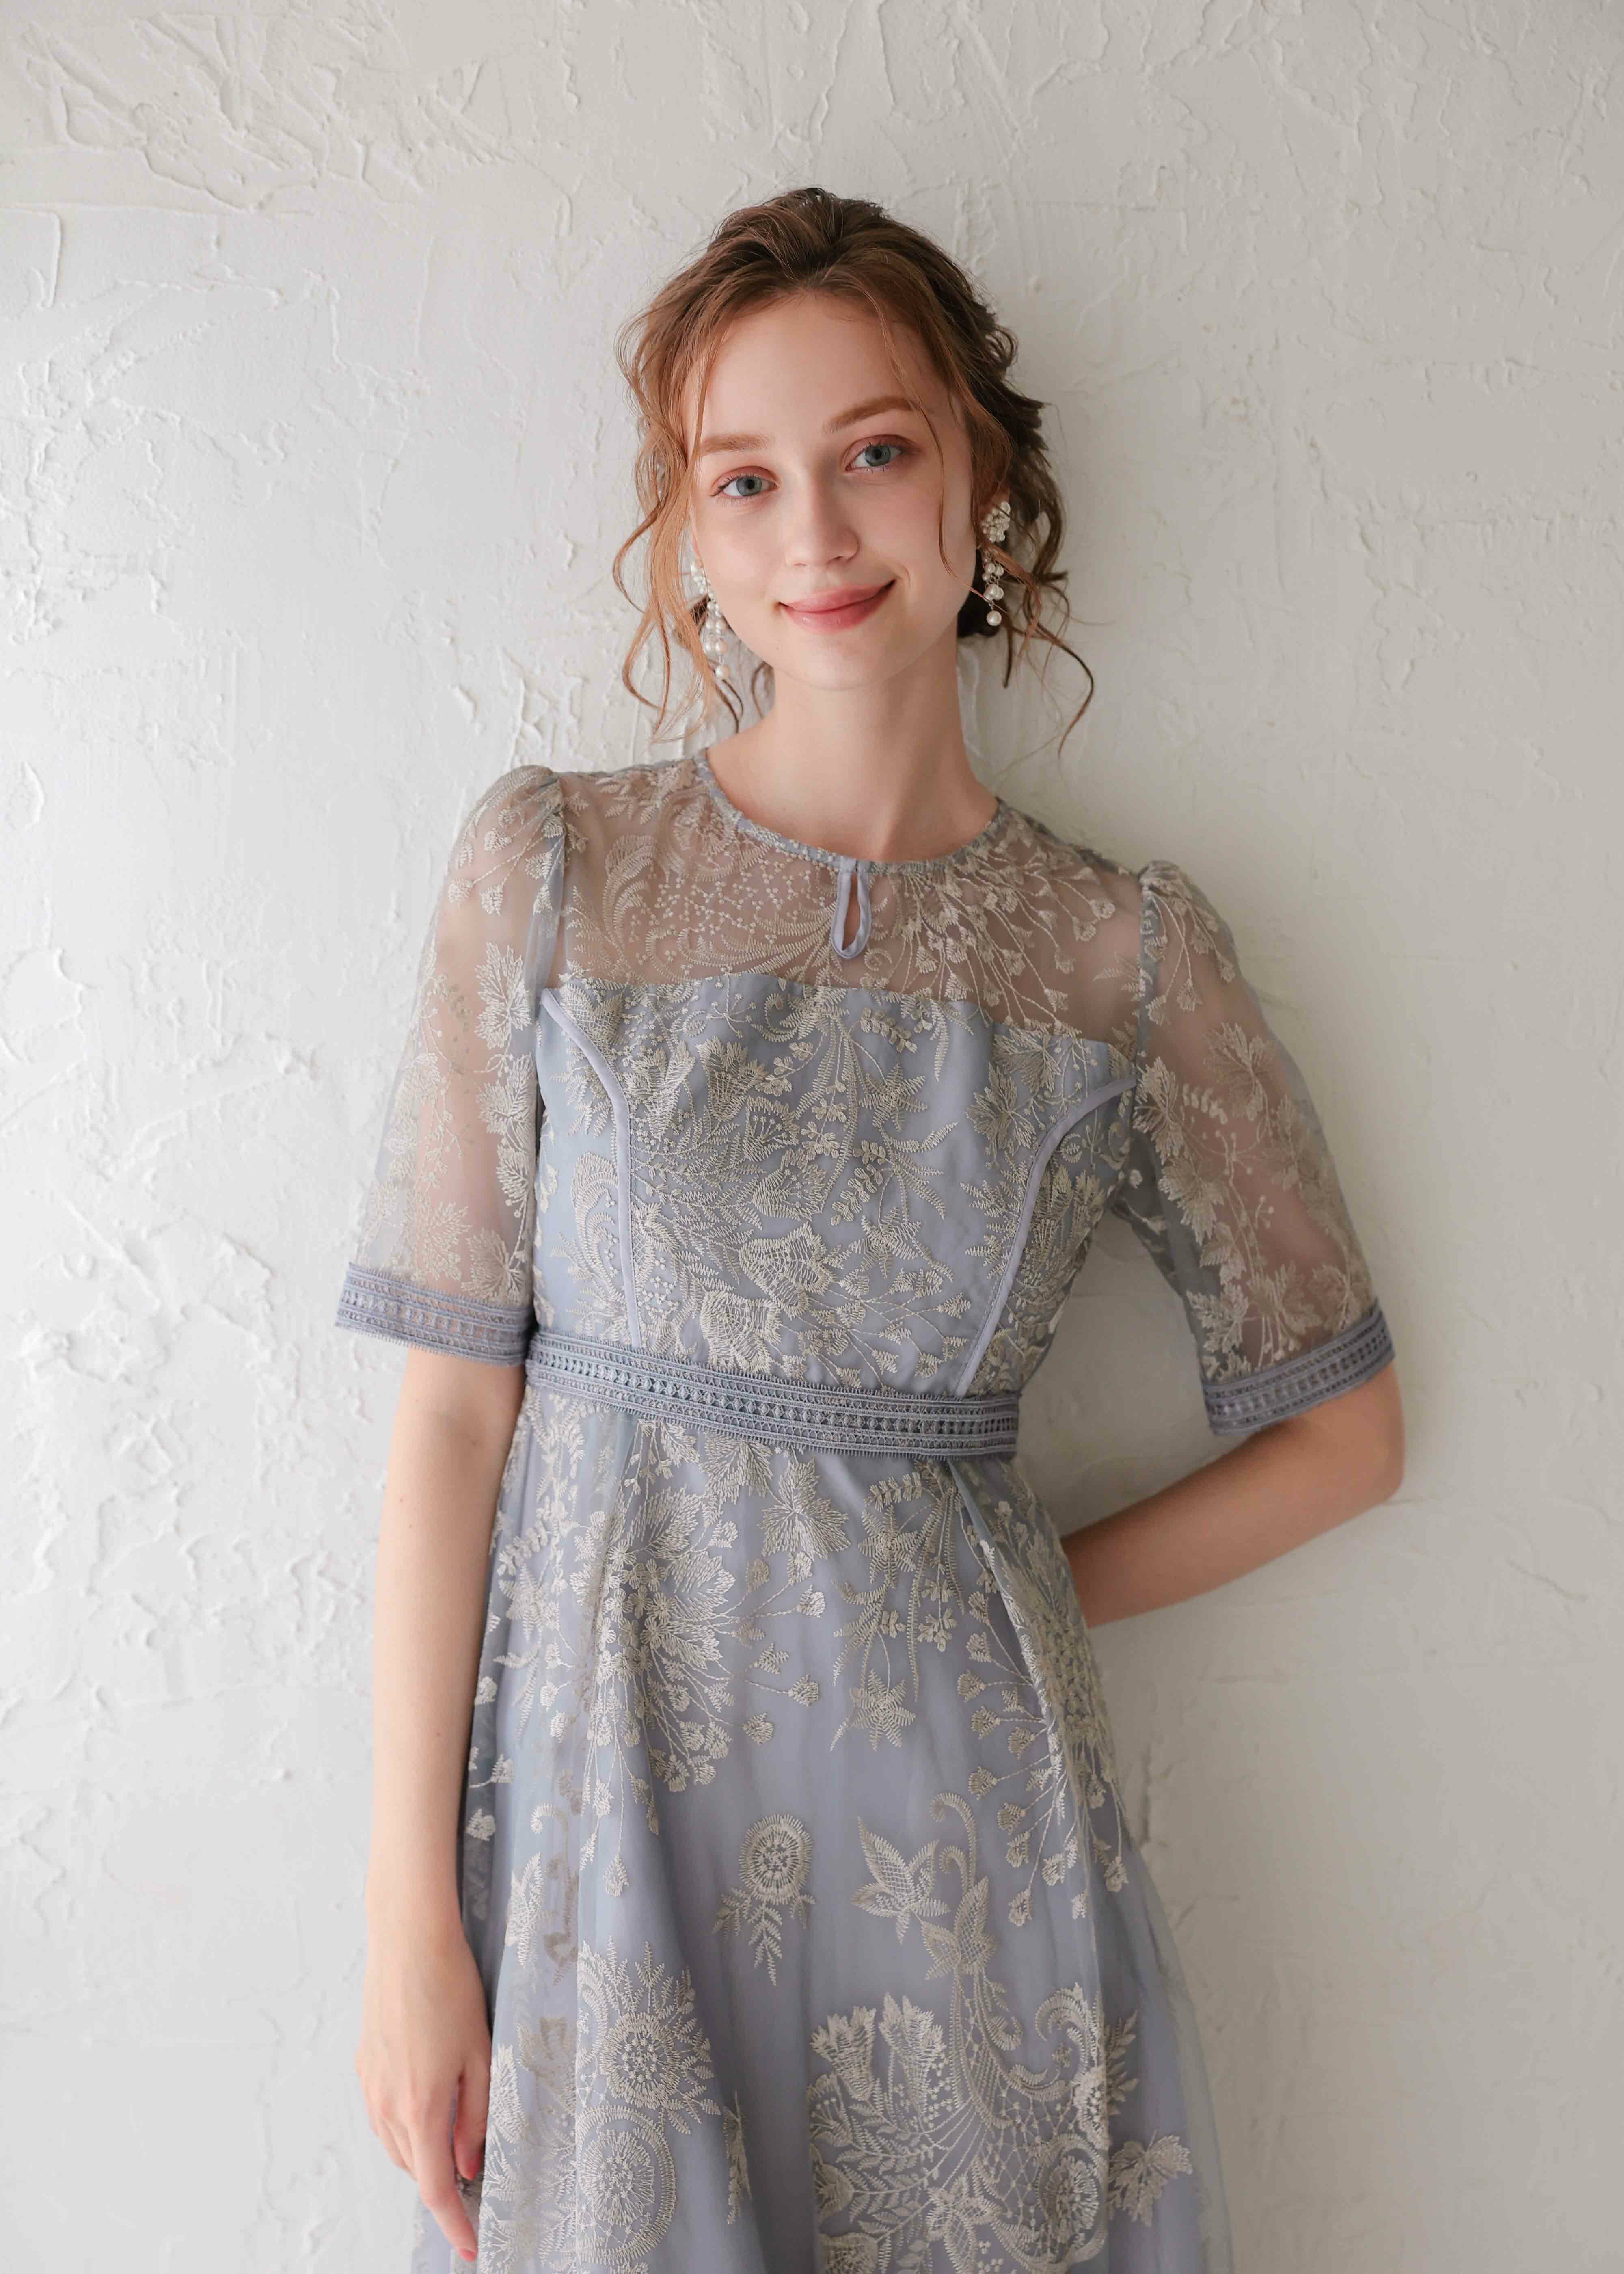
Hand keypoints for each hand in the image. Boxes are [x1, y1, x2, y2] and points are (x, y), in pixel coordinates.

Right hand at [356, 1917, 490, 2263]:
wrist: (408, 1939)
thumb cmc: (451, 1988)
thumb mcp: (481, 2054)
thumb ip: (476, 2115)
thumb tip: (469, 2164)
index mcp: (422, 2106)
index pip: (437, 2187)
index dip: (453, 2224)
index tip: (469, 2247)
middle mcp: (389, 2104)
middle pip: (417, 2169)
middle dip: (443, 2187)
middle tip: (474, 2191)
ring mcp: (371, 2086)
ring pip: (397, 2147)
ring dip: (423, 2158)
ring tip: (454, 2152)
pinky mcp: (364, 2067)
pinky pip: (383, 2119)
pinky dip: (405, 2131)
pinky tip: (426, 2113)